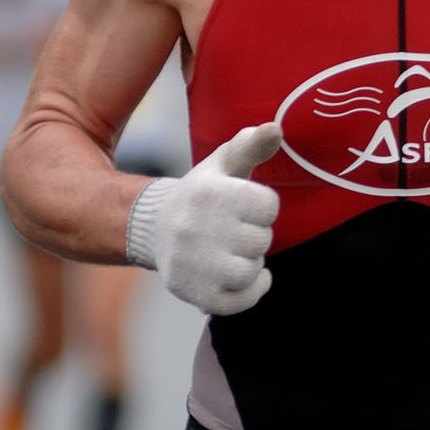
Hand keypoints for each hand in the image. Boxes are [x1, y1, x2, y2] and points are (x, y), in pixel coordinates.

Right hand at [124, 122, 282, 314]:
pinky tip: (243, 276)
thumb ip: (251, 145)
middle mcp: (197, 227)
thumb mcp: (224, 164)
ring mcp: (194, 263)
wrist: (154, 229)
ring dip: (251, 262)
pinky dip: (250, 290)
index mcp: (209, 192)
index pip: (268, 205)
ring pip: (252, 270)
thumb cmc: (203, 195)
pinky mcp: (195, 293)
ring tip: (232, 251)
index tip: (243, 205)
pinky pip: (242, 300)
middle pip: (262, 239)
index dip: (261, 206)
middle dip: (254, 235)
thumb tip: (276, 128)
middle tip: (233, 230)